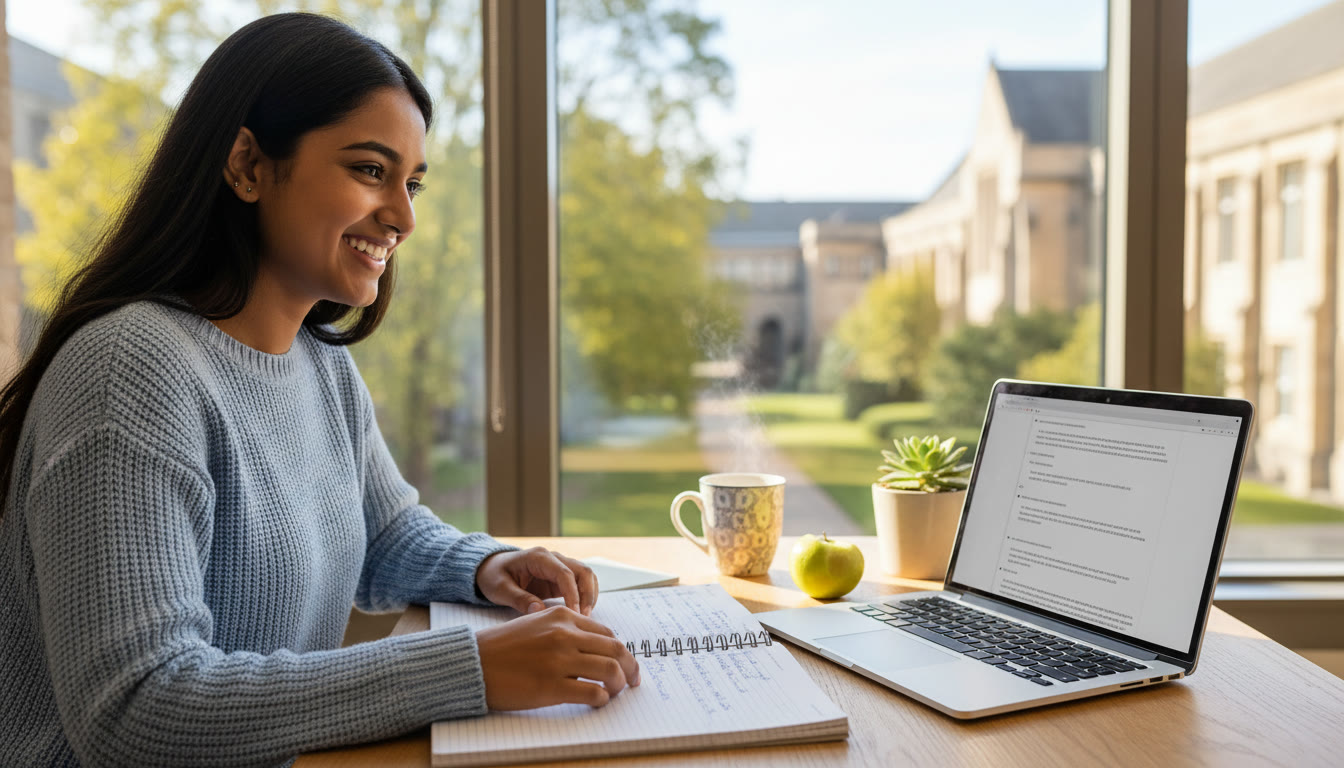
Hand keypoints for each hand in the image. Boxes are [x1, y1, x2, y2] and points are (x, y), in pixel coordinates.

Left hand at [476, 547, 597, 615]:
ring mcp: (558, 566)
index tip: (574, 614)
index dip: (573, 594)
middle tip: (584, 618)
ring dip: (590, 595)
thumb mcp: (500, 589)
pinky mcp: (560, 578)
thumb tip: (540, 611)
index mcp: (538, 557)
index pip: (564, 573)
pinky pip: (580, 584)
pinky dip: (585, 596)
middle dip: (587, 594)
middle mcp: (553, 558)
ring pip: (586, 576)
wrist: (491, 568)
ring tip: (585, 617)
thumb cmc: (494, 576)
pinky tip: (581, 613)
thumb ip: (519, 599)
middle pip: (582, 571)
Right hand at [476, 606, 640, 708]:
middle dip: (631, 667)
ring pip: (610, 670)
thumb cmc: (504, 647)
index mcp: (563, 617)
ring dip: (619, 684)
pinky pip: (593, 693)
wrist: (474, 662)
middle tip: (633, 681)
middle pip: (615, 650)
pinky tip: (598, 701)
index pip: (607, 634)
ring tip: (615, 692)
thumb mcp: (537, 625)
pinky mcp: (552, 686)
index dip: (621, 651)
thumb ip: (566, 630)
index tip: (626, 663)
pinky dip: (602, 699)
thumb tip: (597, 647)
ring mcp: (559, 661)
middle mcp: (565, 635)